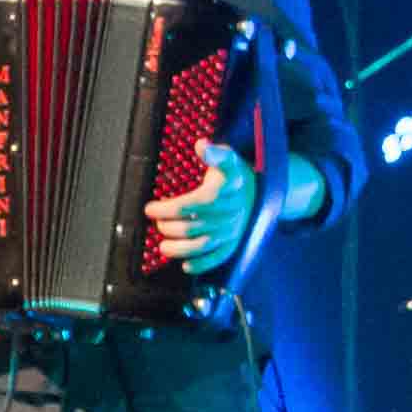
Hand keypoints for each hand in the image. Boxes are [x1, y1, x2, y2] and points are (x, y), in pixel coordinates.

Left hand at [146, 140, 256, 267]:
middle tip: (157, 223)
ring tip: (162, 247)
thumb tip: (201, 144)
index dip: (166, 209)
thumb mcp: (228, 159)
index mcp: (221, 194)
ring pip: (200, 245)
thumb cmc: (236, 175)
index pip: (188, 205)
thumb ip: (215, 153)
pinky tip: (186, 266)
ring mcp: (231, 232)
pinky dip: (201, 264)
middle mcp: (227, 215)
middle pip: (190, 227)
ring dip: (178, 249)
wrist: (262, 193)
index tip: (149, 209)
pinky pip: (217, 258)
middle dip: (167, 228)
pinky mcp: (234, 244)